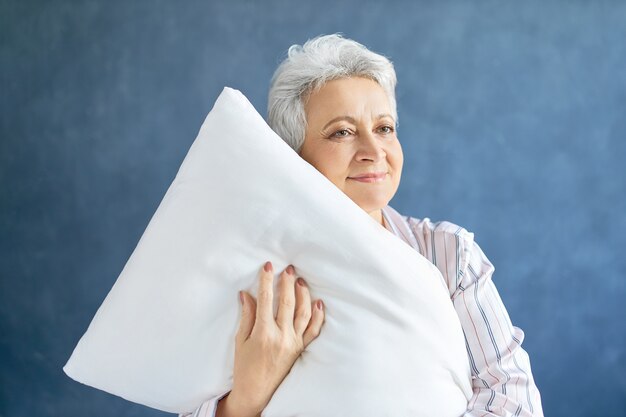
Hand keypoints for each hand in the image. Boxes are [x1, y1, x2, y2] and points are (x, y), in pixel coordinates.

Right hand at [216, 261, 324, 416]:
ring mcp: (293, 342)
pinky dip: (318, 316)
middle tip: (288, 269)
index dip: (267, 281)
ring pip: (303, 313)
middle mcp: (281, 336)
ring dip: (303, 294)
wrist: (256, 392)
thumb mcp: (240, 340)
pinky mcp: (301, 349)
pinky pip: (313, 330)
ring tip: (300, 281)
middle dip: (288, 283)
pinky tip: (318, 303)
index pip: (266, 300)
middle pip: (287, 302)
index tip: (268, 266)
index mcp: (263, 333)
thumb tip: (247, 293)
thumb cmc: (244, 366)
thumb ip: (247, 316)